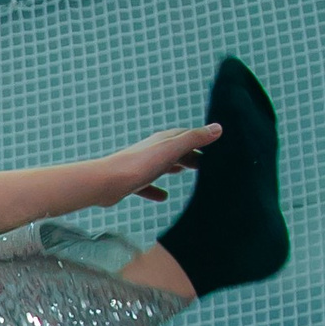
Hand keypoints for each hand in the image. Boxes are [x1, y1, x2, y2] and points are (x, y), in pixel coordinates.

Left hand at [98, 125, 219, 204]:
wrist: (107, 182)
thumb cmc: (139, 165)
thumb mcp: (171, 150)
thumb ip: (193, 139)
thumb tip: (218, 128)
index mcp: (163, 141)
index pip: (186, 135)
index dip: (201, 138)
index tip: (216, 144)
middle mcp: (152, 150)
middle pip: (175, 150)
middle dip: (191, 154)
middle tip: (206, 163)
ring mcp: (142, 166)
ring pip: (162, 165)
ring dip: (175, 166)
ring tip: (185, 172)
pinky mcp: (132, 182)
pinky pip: (148, 185)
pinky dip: (157, 190)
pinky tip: (163, 197)